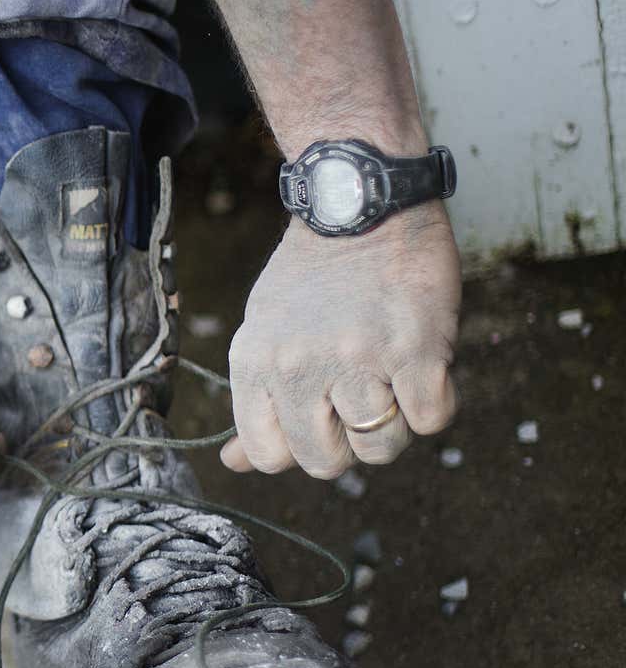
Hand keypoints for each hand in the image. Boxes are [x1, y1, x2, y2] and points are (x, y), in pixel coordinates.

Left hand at [221, 204, 460, 478]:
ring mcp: (358, 360)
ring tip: (390, 380)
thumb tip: (234, 463)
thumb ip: (255, 402)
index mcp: (255, 364)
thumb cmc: (312, 276)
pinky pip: (431, 421)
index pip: (270, 456)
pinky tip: (421, 368)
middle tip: (359, 400)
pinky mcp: (416, 349)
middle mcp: (299, 367)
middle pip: (325, 462)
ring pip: (380, 448)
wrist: (362, 205)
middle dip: (347, 444)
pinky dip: (434, 403)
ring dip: (394, 425)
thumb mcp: (264, 333)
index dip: (299, 447)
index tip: (317, 419)